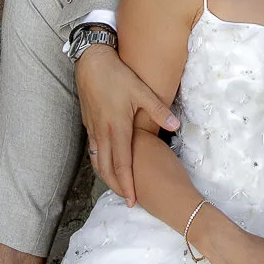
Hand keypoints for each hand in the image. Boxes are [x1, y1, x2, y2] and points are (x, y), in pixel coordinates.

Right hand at [74, 44, 177, 206]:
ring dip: (107, 176)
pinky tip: (106, 164)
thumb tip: (175, 126)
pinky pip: (93, 150)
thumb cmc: (116, 75)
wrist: (91, 63)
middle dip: (117, 186)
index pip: (122, 165)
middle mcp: (102, 133)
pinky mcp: (88, 124)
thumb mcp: (140, 90)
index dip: (127, 185)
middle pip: (107, 169)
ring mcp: (93, 129)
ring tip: (117, 187)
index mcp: (117, 128)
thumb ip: (158, 110)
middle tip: (127, 200)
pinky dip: (99, 162)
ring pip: (98, 161)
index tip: (133, 200)